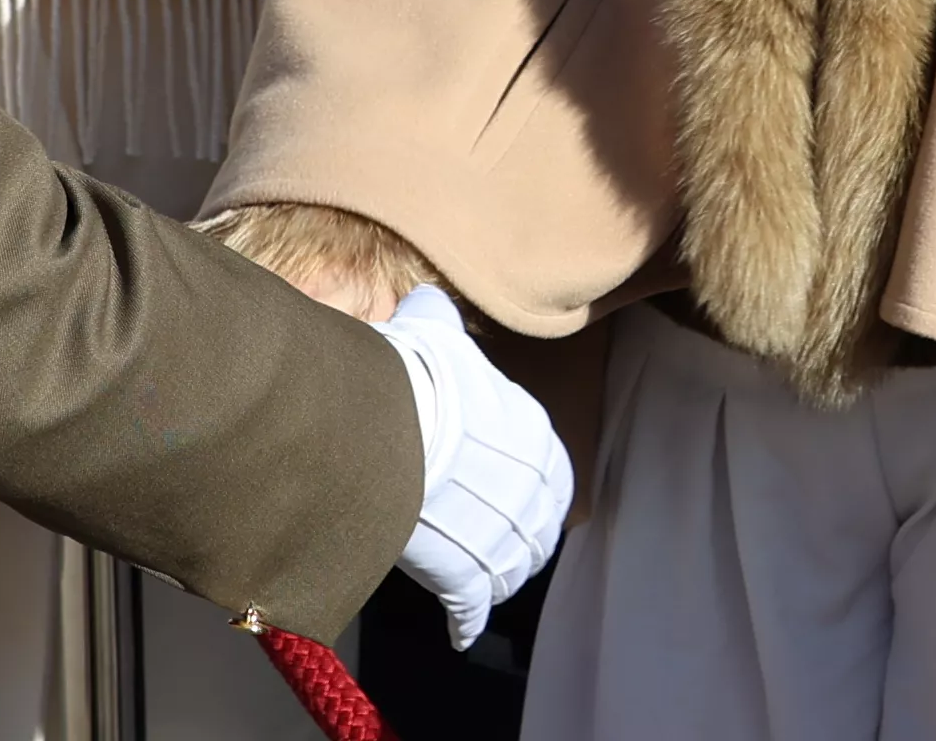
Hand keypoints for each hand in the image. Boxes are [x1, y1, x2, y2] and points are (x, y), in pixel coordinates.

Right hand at [372, 283, 573, 647]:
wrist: (388, 427)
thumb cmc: (418, 374)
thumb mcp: (435, 331)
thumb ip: (439, 321)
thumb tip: (428, 307)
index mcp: (537, 437)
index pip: (547, 470)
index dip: (525, 482)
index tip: (502, 487)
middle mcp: (534, 495)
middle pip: (534, 527)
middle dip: (515, 536)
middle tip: (488, 540)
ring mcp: (504, 542)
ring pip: (510, 571)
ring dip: (495, 578)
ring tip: (476, 582)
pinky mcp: (469, 581)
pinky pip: (474, 610)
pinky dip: (467, 621)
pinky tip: (460, 629)